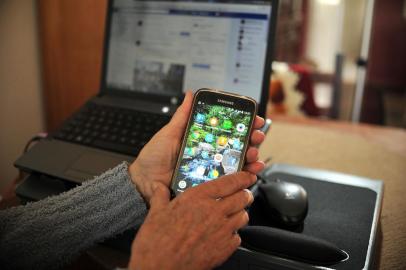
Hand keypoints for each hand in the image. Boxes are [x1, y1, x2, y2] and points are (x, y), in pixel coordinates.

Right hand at [128, 172, 255, 269]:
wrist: (160, 268)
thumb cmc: (156, 242)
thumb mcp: (155, 213)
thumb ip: (160, 196)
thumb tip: (158, 188)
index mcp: (198, 198)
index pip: (229, 182)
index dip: (243, 177)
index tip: (248, 175)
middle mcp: (214, 212)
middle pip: (242, 197)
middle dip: (245, 194)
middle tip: (241, 194)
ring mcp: (221, 231)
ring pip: (243, 216)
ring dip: (240, 213)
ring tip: (233, 214)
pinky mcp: (224, 249)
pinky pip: (238, 237)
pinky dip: (234, 234)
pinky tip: (224, 234)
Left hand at [129, 91, 265, 201]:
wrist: (144, 182)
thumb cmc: (154, 158)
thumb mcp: (169, 133)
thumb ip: (183, 116)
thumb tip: (190, 94)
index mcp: (202, 140)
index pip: (227, 130)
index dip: (242, 123)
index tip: (252, 117)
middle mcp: (210, 153)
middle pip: (237, 144)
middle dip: (252, 138)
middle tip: (256, 136)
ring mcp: (211, 169)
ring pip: (239, 161)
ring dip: (252, 156)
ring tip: (253, 153)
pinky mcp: (211, 184)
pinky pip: (231, 180)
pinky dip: (245, 175)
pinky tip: (251, 171)